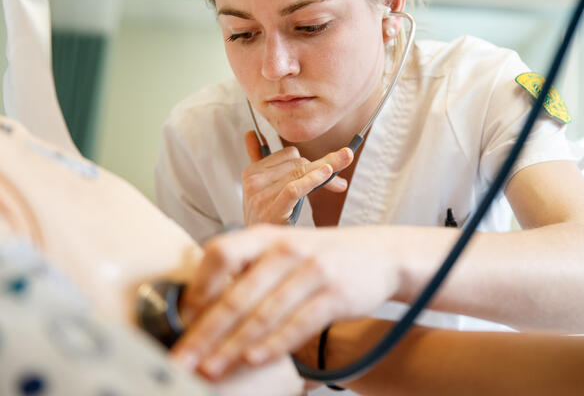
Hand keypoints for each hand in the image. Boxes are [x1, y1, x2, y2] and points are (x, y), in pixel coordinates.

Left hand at [171, 225, 402, 379]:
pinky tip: (253, 361)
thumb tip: (200, 307)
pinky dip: (274, 345)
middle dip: (205, 332)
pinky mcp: (336, 295)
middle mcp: (287, 249)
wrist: (380, 254)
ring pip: (264, 315)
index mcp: (267, 236)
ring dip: (233, 346)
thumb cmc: (320, 258)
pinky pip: (298, 324)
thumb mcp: (284, 250)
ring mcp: (313, 271)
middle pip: (237, 294)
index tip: (180, 319)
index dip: (198, 286)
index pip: (221, 253)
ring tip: (210, 369)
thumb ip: (249, 269)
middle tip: (182, 359)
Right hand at [241, 131, 352, 224]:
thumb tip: (253, 134)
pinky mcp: (270, 210)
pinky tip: (327, 174)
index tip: (331, 168)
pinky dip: (312, 180)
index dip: (312, 161)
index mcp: (251, 172)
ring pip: (300, 173)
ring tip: (342, 177)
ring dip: (325, 174)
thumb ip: (258, 160)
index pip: (289, 154)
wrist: (262, 251)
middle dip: (323, 167)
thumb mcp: (261, 189)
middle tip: (345, 162)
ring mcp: (260, 196)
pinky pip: (294, 188)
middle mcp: (253, 182)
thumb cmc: (267, 218)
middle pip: (297, 163)